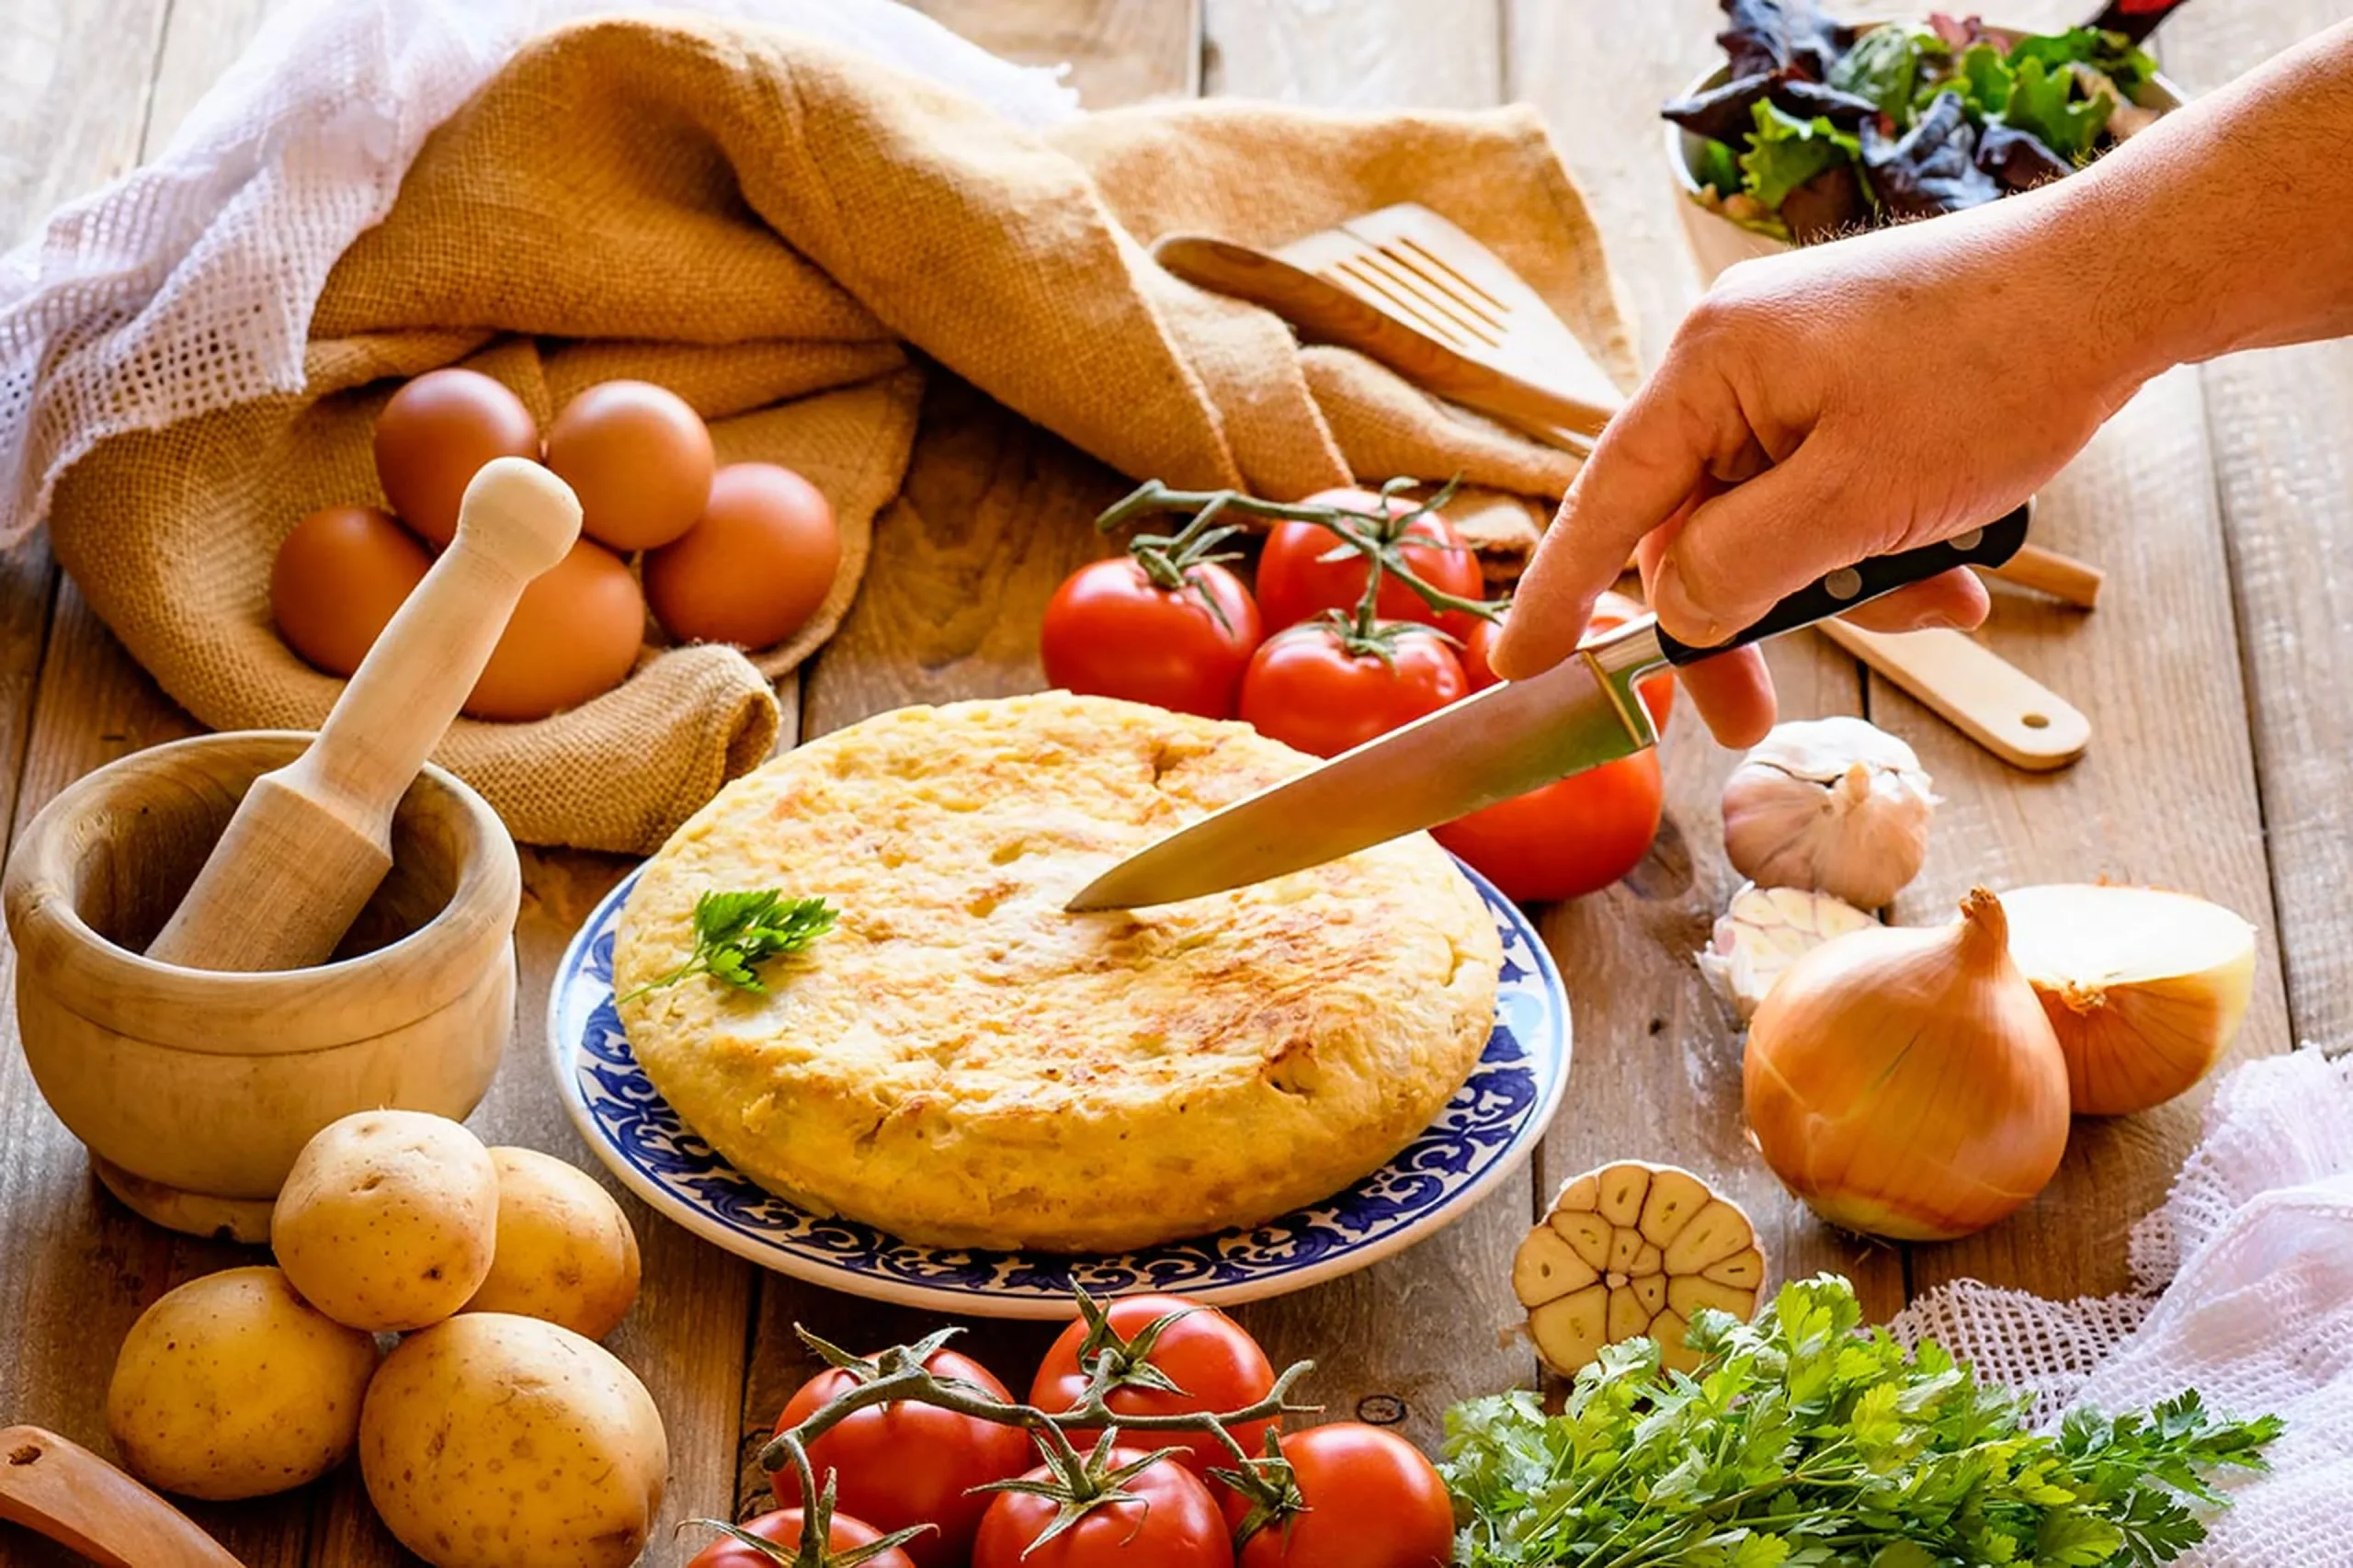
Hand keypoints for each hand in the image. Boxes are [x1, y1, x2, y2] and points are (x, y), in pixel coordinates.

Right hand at [1491, 200, 2145, 746]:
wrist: (2119, 284)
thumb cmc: (1994, 371)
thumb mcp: (1855, 500)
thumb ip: (1742, 568)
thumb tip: (1677, 613)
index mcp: (1710, 369)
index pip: (1606, 499)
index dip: (1562, 591)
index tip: (1520, 665)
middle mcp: (1735, 360)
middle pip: (1691, 524)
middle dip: (1738, 619)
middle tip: (1746, 716)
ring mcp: (1796, 369)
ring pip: (1770, 517)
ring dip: (1837, 585)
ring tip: (1929, 608)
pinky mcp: (1852, 382)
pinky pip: (1826, 488)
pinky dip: (1874, 543)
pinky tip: (1948, 573)